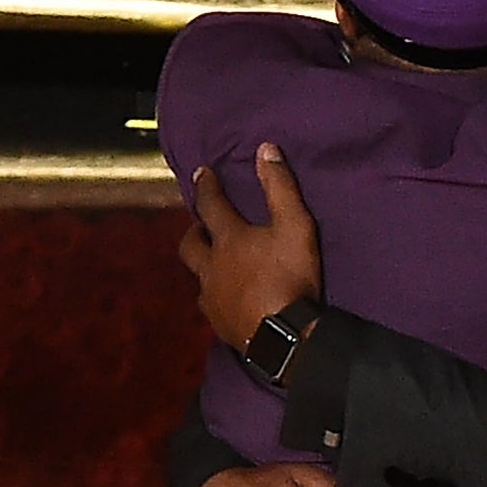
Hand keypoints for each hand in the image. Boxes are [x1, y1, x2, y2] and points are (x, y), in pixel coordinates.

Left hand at [178, 144, 321, 352]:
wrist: (285, 336)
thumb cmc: (290, 277)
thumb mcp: (295, 226)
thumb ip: (280, 188)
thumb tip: (265, 149)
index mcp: (228, 239)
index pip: (211, 205)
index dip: (206, 186)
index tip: (201, 173)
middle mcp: (211, 266)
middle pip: (191, 243)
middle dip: (194, 230)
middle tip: (200, 225)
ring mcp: (212, 297)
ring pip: (198, 276)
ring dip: (203, 265)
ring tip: (214, 264)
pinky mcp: (219, 324)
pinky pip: (210, 305)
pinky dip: (216, 296)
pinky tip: (226, 300)